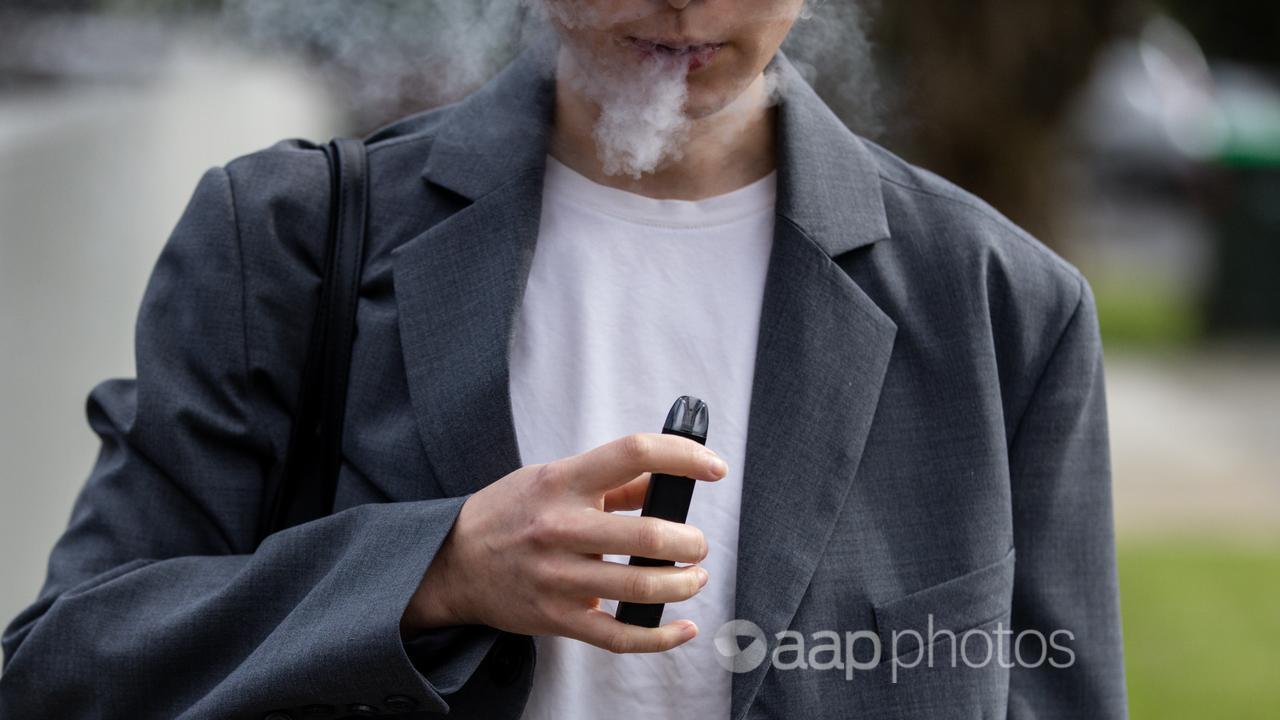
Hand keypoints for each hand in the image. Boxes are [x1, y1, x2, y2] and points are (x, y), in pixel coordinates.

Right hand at [401, 432, 727, 652]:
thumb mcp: (551, 478)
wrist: (451, 563)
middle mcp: (561, 527)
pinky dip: (660, 636)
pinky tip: (682, 628)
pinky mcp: (558, 617)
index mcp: (563, 482)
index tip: (713, 468)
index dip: (683, 457)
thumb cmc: (507, 514)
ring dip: (683, 583)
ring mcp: (559, 576)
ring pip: (640, 586)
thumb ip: (610, 482)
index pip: (633, 454)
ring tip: (693, 577)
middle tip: (696, 544)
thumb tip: (665, 479)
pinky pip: (619, 635)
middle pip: (646, 534)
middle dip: (690, 542)